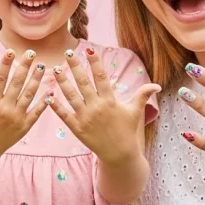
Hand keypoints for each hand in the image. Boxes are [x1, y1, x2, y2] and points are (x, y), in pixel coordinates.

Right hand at [0, 49, 46, 158]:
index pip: (0, 78)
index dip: (5, 64)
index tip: (11, 51)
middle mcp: (5, 109)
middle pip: (17, 83)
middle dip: (25, 67)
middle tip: (31, 53)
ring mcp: (16, 118)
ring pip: (29, 95)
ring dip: (36, 80)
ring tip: (42, 66)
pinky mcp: (25, 126)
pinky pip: (37, 112)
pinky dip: (44, 102)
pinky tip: (50, 90)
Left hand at [51, 47, 160, 163]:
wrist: (120, 155)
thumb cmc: (127, 131)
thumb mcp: (135, 111)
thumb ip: (142, 95)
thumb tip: (156, 85)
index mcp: (110, 101)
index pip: (101, 77)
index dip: (95, 63)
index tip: (89, 50)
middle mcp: (97, 107)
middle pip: (83, 83)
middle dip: (75, 67)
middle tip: (68, 53)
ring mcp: (85, 118)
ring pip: (71, 96)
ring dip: (62, 82)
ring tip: (55, 69)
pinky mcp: (77, 129)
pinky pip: (64, 115)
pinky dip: (55, 106)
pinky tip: (47, 96)